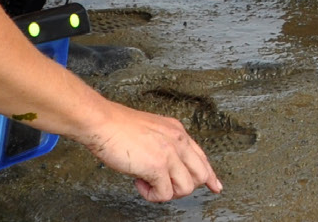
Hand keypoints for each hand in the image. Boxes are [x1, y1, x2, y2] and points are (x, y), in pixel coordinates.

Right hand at [79, 104, 222, 201]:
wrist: (102, 122)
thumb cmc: (117, 126)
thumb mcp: (151, 129)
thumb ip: (164, 143)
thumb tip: (166, 164)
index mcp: (177, 131)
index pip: (202, 157)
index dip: (210, 175)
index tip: (216, 186)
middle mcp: (178, 141)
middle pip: (201, 174)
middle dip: (184, 187)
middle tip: (164, 186)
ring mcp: (169, 153)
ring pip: (186, 188)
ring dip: (167, 192)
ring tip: (148, 183)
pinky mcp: (157, 166)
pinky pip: (165, 194)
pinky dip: (152, 195)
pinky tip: (139, 183)